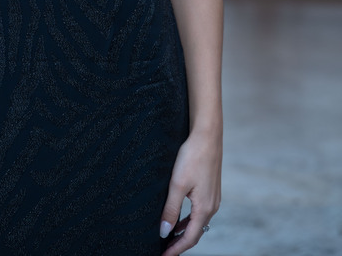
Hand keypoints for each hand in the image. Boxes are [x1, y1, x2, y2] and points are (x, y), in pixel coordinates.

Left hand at [159, 127, 221, 254]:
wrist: (207, 135)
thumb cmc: (192, 157)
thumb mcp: (177, 184)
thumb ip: (171, 209)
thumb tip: (164, 232)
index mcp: (205, 208)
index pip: (190, 238)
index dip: (176, 249)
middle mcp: (212, 206)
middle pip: (196, 232)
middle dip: (180, 243)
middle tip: (165, 249)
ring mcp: (213, 197)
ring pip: (198, 221)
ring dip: (185, 231)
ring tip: (169, 237)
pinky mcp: (211, 188)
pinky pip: (200, 211)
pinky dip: (189, 219)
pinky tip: (180, 217)